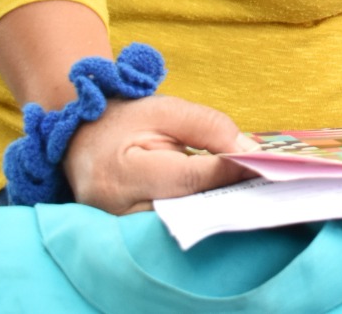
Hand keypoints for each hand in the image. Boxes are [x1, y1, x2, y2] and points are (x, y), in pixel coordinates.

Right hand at [63, 95, 256, 213]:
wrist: (81, 137)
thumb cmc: (126, 120)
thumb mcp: (169, 110)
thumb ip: (211, 127)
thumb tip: (249, 154)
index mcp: (123, 170)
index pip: (189, 178)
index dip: (228, 172)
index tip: (260, 166)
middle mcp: (115, 206)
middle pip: (186, 207)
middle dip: (225, 195)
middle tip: (261, 184)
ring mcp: (116, 225)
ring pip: (180, 222)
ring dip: (213, 207)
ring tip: (243, 191)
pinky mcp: (123, 232)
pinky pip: (167, 226)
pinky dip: (194, 213)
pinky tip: (217, 200)